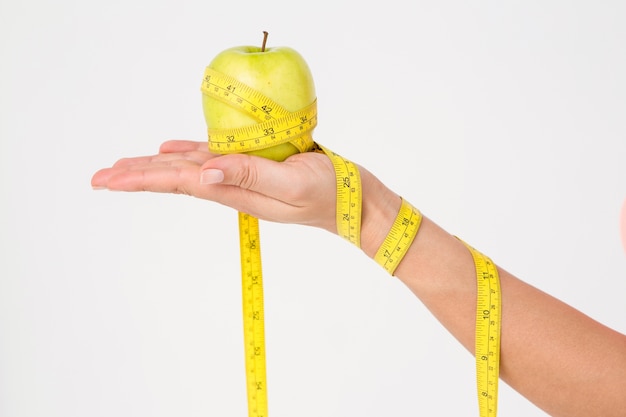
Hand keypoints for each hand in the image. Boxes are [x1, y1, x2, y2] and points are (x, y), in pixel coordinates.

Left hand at [91, 140, 338, 232]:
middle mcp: (234, 186)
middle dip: (137, 177)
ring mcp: (244, 177)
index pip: (180, 183)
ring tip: (125, 167)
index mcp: (237, 192)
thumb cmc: (330, 192)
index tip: (108, 180)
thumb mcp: (291, 184)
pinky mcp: (256, 167)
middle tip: (100, 178)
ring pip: (189, 169)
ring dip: (156, 167)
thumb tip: (202, 173)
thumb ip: (248, 175)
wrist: (355, 202)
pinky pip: (214, 158)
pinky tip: (171, 150)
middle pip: (176, 179)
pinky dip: (189, 153)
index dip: (142, 178)